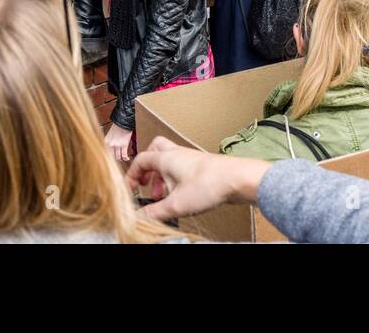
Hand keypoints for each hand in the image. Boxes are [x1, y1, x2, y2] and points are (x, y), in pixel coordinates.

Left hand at [105, 122, 134, 162]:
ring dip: (120, 159)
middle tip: (116, 160)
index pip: (104, 153)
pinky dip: (125, 158)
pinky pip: (124, 155)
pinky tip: (127, 159)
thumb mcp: (109, 135)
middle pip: (111, 157)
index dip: (107, 158)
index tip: (108, 161)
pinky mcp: (124, 145)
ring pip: (118, 157)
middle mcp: (110, 144)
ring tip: (122, 159)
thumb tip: (108, 150)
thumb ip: (108, 143)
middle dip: (113, 160)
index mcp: (105, 142)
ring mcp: (117, 145)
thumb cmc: (117, 127)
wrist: (123, 121)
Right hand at [125, 137, 270, 221]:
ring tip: (162, 195)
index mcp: (166, 158)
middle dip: (146, 168)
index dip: (131, 175)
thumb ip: (155, 213)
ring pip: (169, 160)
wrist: (238, 179)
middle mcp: (177, 154)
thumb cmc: (209, 185)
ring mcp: (191, 158)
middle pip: (154, 151)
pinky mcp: (202, 166)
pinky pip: (181, 167)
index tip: (130, 190)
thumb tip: (138, 218)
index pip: (140, 160)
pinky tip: (180, 195)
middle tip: (145, 184)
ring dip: (161, 176)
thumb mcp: (176, 205)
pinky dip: (175, 178)